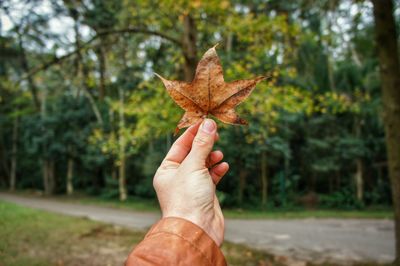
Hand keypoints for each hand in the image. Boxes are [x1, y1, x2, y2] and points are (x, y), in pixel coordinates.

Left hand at [153, 119, 228, 245]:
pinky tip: (223, 166)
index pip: (180, 145)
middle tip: (216, 133)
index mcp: (167, 170)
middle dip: (204, 144)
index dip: (193, 132)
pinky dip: (217, 170)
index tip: (205, 121)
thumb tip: (209, 123)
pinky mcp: (204, 193)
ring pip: (203, 164)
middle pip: (192, 153)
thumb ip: (202, 144)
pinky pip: (211, 176)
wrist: (197, 230)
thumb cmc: (188, 199)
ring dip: (212, 157)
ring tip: (219, 154)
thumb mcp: (194, 166)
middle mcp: (177, 177)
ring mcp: (191, 186)